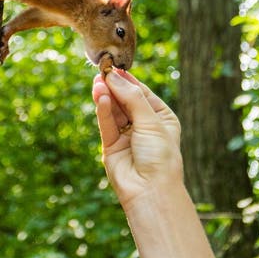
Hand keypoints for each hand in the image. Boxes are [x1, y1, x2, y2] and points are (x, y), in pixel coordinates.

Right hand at [92, 71, 182, 210]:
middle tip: (102, 72)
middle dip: (114, 86)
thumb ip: (132, 97)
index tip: (114, 66)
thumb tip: (115, 77)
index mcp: (161, 117)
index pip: (142, 92)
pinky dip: (103, 110)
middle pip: (125, 99)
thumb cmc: (160, 156)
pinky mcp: (111, 146)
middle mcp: (144, 125)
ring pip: (113, 110)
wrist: (151, 191)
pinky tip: (100, 97)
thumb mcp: (152, 121)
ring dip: (106, 96)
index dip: (128, 80)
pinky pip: (106, 123)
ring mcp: (127, 135)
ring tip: (98, 82)